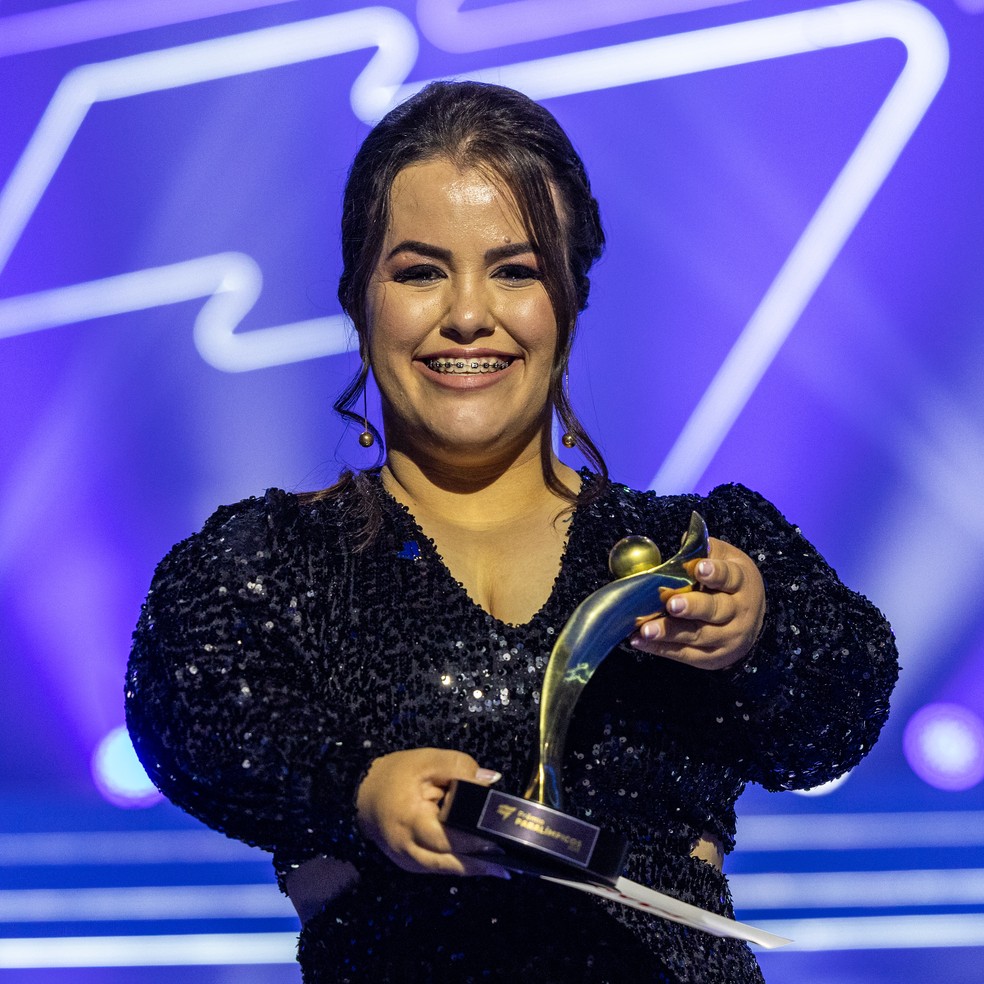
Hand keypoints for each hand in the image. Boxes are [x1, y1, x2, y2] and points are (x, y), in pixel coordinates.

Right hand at [355, 747, 509, 877]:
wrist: (361, 792)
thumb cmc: (396, 774)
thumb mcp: (427, 760)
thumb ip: (459, 767)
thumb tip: (490, 780)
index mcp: (411, 820)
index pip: (448, 837)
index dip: (475, 841)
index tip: (501, 840)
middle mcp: (407, 848)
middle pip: (449, 863)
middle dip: (479, 863)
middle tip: (508, 863)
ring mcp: (406, 860)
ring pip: (444, 870)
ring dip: (471, 868)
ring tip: (501, 867)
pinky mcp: (408, 864)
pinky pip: (437, 867)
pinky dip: (457, 863)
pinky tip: (479, 862)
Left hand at [629, 537, 764, 669]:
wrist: (750, 619)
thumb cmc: (729, 582)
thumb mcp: (726, 560)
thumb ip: (706, 551)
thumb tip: (684, 539)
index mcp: (742, 583)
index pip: (730, 577)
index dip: (715, 572)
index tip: (699, 568)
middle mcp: (739, 613)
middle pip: (715, 610)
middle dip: (692, 607)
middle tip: (671, 603)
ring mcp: (728, 638)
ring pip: (697, 635)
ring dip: (669, 632)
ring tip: (645, 629)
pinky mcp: (713, 657)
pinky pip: (686, 654)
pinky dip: (661, 649)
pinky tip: (639, 640)